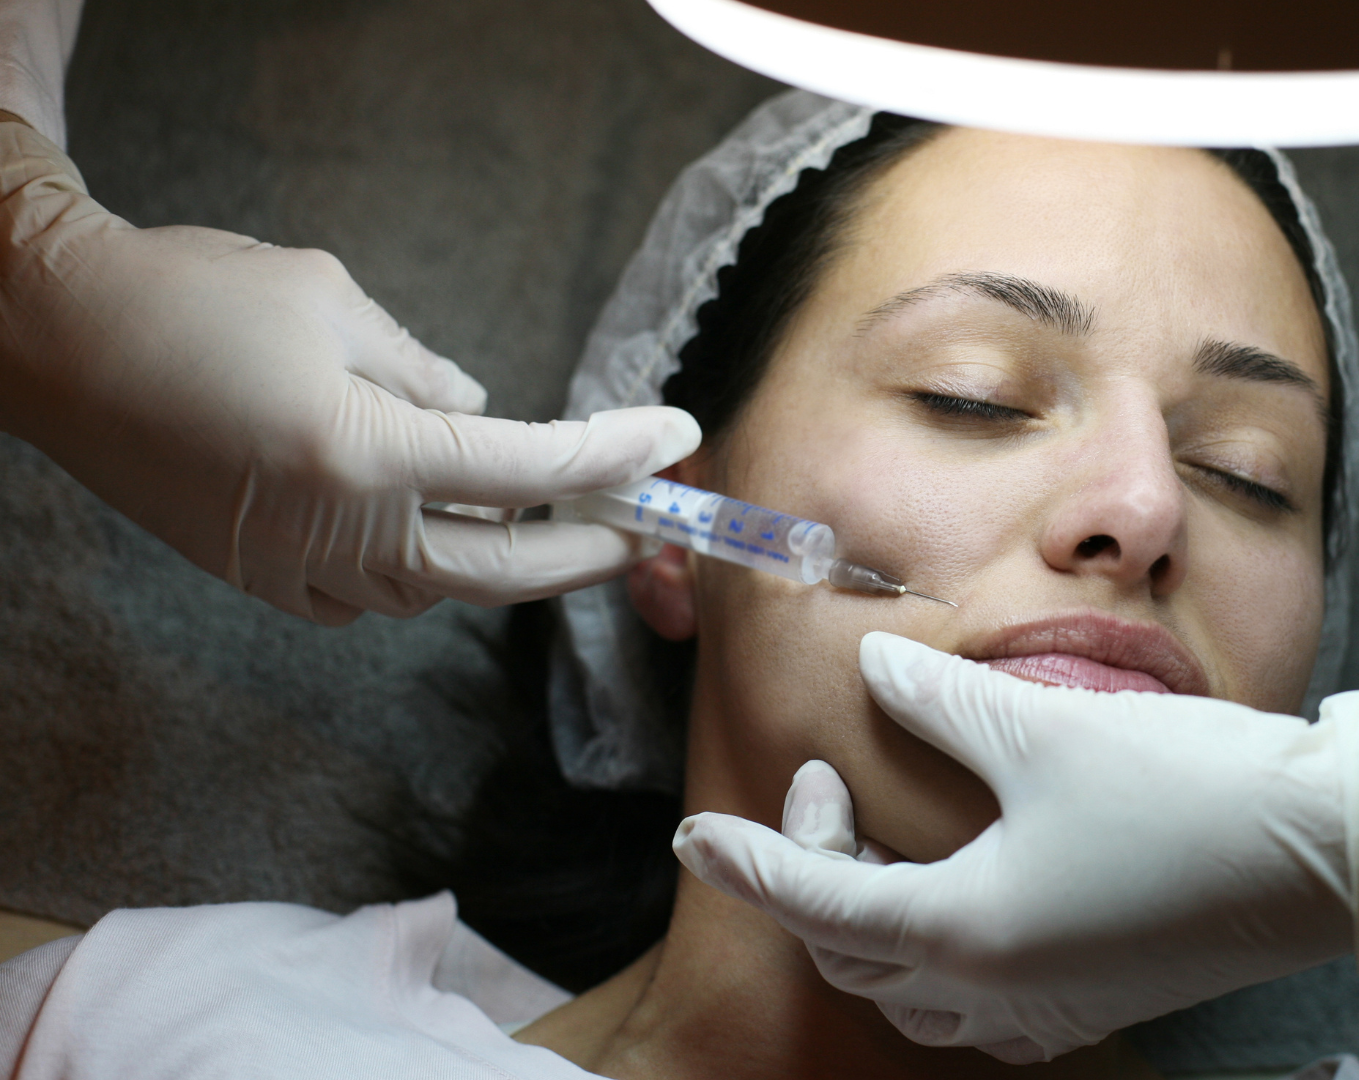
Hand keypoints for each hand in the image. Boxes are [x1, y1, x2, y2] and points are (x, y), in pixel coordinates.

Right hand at [0, 119, 698, 622]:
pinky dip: (417, 568)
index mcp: (364, 456)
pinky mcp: (253, 577)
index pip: (528, 471)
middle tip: (645, 528)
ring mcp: (289, 567)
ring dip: (500, 562)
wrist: (53, 339)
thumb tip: (481, 414)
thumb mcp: (331, 300)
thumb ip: (424, 371)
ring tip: (551, 520)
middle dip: (587, 555)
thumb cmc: (191, 297)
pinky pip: (365, 596)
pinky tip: (438, 530)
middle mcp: (334, 531)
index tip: (675, 440)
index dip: (613, 458)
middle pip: (499, 572)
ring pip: (432, 591)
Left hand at [674, 632, 1358, 1062]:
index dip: (749, 861)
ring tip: (879, 846)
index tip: (693, 834)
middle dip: (815, 875)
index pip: (816, 902)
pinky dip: (940, 957)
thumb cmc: (1187, 791)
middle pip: (856, 955)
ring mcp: (1050, 1010)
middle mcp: (998, 992)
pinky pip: (979, 1004)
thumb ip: (942, 701)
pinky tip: (960, 898)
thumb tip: (874, 669)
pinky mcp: (1096, 1002)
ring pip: (913, 993)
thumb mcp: (1045, 729)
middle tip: (824, 787)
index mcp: (969, 930)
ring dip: (872, 925)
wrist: (1329, 853)